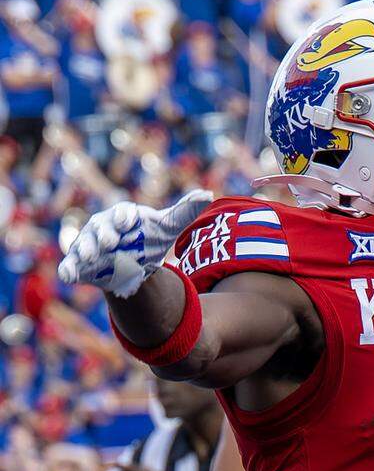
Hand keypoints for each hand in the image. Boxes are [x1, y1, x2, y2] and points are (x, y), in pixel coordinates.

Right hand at [58, 189, 212, 297]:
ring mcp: (89, 244)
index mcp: (123, 215)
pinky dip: (69, 270)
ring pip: (84, 245)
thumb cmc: (149, 240)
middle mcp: (102, 227)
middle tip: (111, 242)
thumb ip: (185, 212)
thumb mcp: (168, 227)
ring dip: (86, 251)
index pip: (122, 212)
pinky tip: (69, 276)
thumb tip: (207, 194)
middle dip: (104, 234)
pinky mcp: (80, 263)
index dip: (125, 216)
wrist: (135, 265)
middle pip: (101, 227)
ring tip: (91, 258)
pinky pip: (71, 265)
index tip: (129, 221)